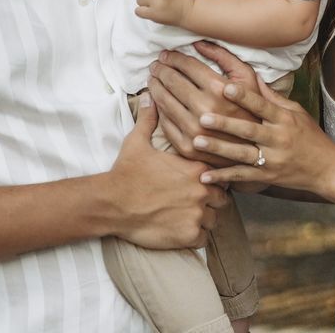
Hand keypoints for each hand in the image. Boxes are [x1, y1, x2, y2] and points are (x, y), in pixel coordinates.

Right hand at [108, 93, 227, 249]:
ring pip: (214, 219)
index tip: (201, 180)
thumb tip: (149, 97)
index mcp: (194, 167)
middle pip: (222, 197)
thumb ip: (149, 119)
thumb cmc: (126, 172)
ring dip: (205, 218)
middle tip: (195, 200)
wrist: (112, 202)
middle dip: (212, 199)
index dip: (212, 176)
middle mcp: (201, 190)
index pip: (219, 171)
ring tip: (188, 215)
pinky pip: (203, 238)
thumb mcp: (137, 141)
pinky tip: (181, 229)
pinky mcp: (188, 236)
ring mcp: (196, 214)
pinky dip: (195, 236)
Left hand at [148, 43, 259, 165]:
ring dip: (155, 87)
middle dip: (160, 70)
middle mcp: (203, 109)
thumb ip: (223, 56)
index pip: (187, 66)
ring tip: (153, 80)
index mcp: (218, 88)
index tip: (165, 54)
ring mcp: (193, 130)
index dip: (173, 57)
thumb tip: (197, 42)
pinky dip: (158, 109)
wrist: (257, 148)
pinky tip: (158, 100)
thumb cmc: (253, 107)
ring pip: (163, 101)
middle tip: (155, 65)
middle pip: (172, 82)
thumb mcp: (246, 77)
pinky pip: (164, 123)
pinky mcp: (186, 147)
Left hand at [192, 77, 334, 194]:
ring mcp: (272, 160)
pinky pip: (242, 177)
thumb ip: (272, 97)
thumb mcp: (295, 111)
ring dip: (219, 148)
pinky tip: (204, 176)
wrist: (327, 169)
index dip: (244, 96)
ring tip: (197, 141)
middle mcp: (278, 139)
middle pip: (248, 129)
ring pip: (242, 154)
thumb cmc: (309, 135)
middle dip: (225, 123)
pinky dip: (223, 177)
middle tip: (202, 116)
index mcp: (284, 119)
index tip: (225, 87)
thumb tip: (253, 75)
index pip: (262, 105)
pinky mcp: (267, 177)